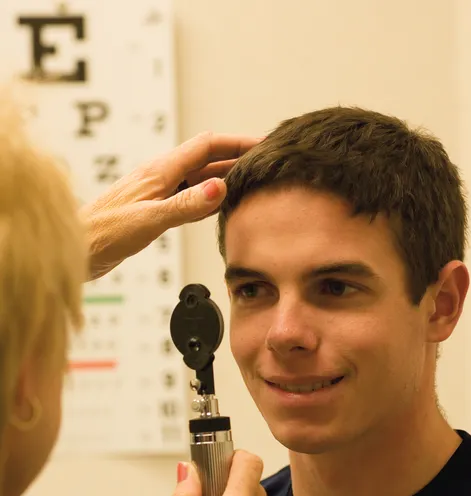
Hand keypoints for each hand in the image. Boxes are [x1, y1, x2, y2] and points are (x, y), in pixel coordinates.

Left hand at [80, 132, 260, 279]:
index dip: (237, 142)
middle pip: (206, 160)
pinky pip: (188, 199)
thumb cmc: (103, 233)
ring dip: (225, 178)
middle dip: (236, 158)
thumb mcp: (149, 219)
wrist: (76, 248)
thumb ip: (186, 205)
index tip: (263, 144)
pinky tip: (219, 207)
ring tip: (251, 182)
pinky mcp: (153, 211)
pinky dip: (208, 200)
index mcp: (160, 171)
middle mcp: (161, 177)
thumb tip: (221, 187)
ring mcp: (157, 193)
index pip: (207, 146)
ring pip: (198, 180)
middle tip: (265, 164)